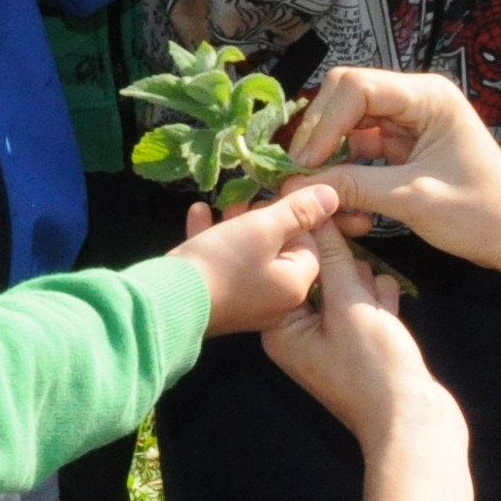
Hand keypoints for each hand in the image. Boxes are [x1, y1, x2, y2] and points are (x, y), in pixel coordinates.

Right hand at [171, 179, 341, 333]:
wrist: (168, 300)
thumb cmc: (223, 261)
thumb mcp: (263, 227)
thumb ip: (298, 210)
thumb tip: (332, 196)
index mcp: (296, 284)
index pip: (310, 243)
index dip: (292, 217)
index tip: (270, 200)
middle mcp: (278, 301)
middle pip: (278, 249)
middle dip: (259, 219)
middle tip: (243, 199)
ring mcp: (248, 304)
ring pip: (249, 255)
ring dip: (236, 225)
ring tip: (222, 204)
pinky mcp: (221, 302)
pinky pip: (225, 266)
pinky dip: (214, 241)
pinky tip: (199, 214)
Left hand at [262, 219, 459, 445]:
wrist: (412, 423)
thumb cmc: (372, 367)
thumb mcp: (349, 303)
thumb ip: (333, 257)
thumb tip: (318, 216)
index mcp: (283, 329)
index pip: (285, 269)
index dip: (306, 240)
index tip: (326, 213)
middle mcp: (301, 336)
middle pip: (317, 278)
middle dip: (343, 264)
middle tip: (357, 253)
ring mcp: (332, 344)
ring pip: (346, 290)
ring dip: (365, 283)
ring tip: (376, 291)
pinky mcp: (361, 348)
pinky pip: (365, 309)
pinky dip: (379, 302)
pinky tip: (391, 305)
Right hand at [282, 64, 500, 273]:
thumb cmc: (480, 215)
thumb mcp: (412, 200)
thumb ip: (353, 186)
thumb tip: (296, 185)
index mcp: (428, 97)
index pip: (356, 87)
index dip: (324, 123)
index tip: (305, 163)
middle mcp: (416, 99)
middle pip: (345, 100)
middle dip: (320, 138)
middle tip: (298, 177)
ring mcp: (409, 122)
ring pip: (349, 128)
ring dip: (331, 161)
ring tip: (324, 199)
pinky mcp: (404, 147)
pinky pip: (361, 151)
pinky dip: (347, 176)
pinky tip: (345, 209)